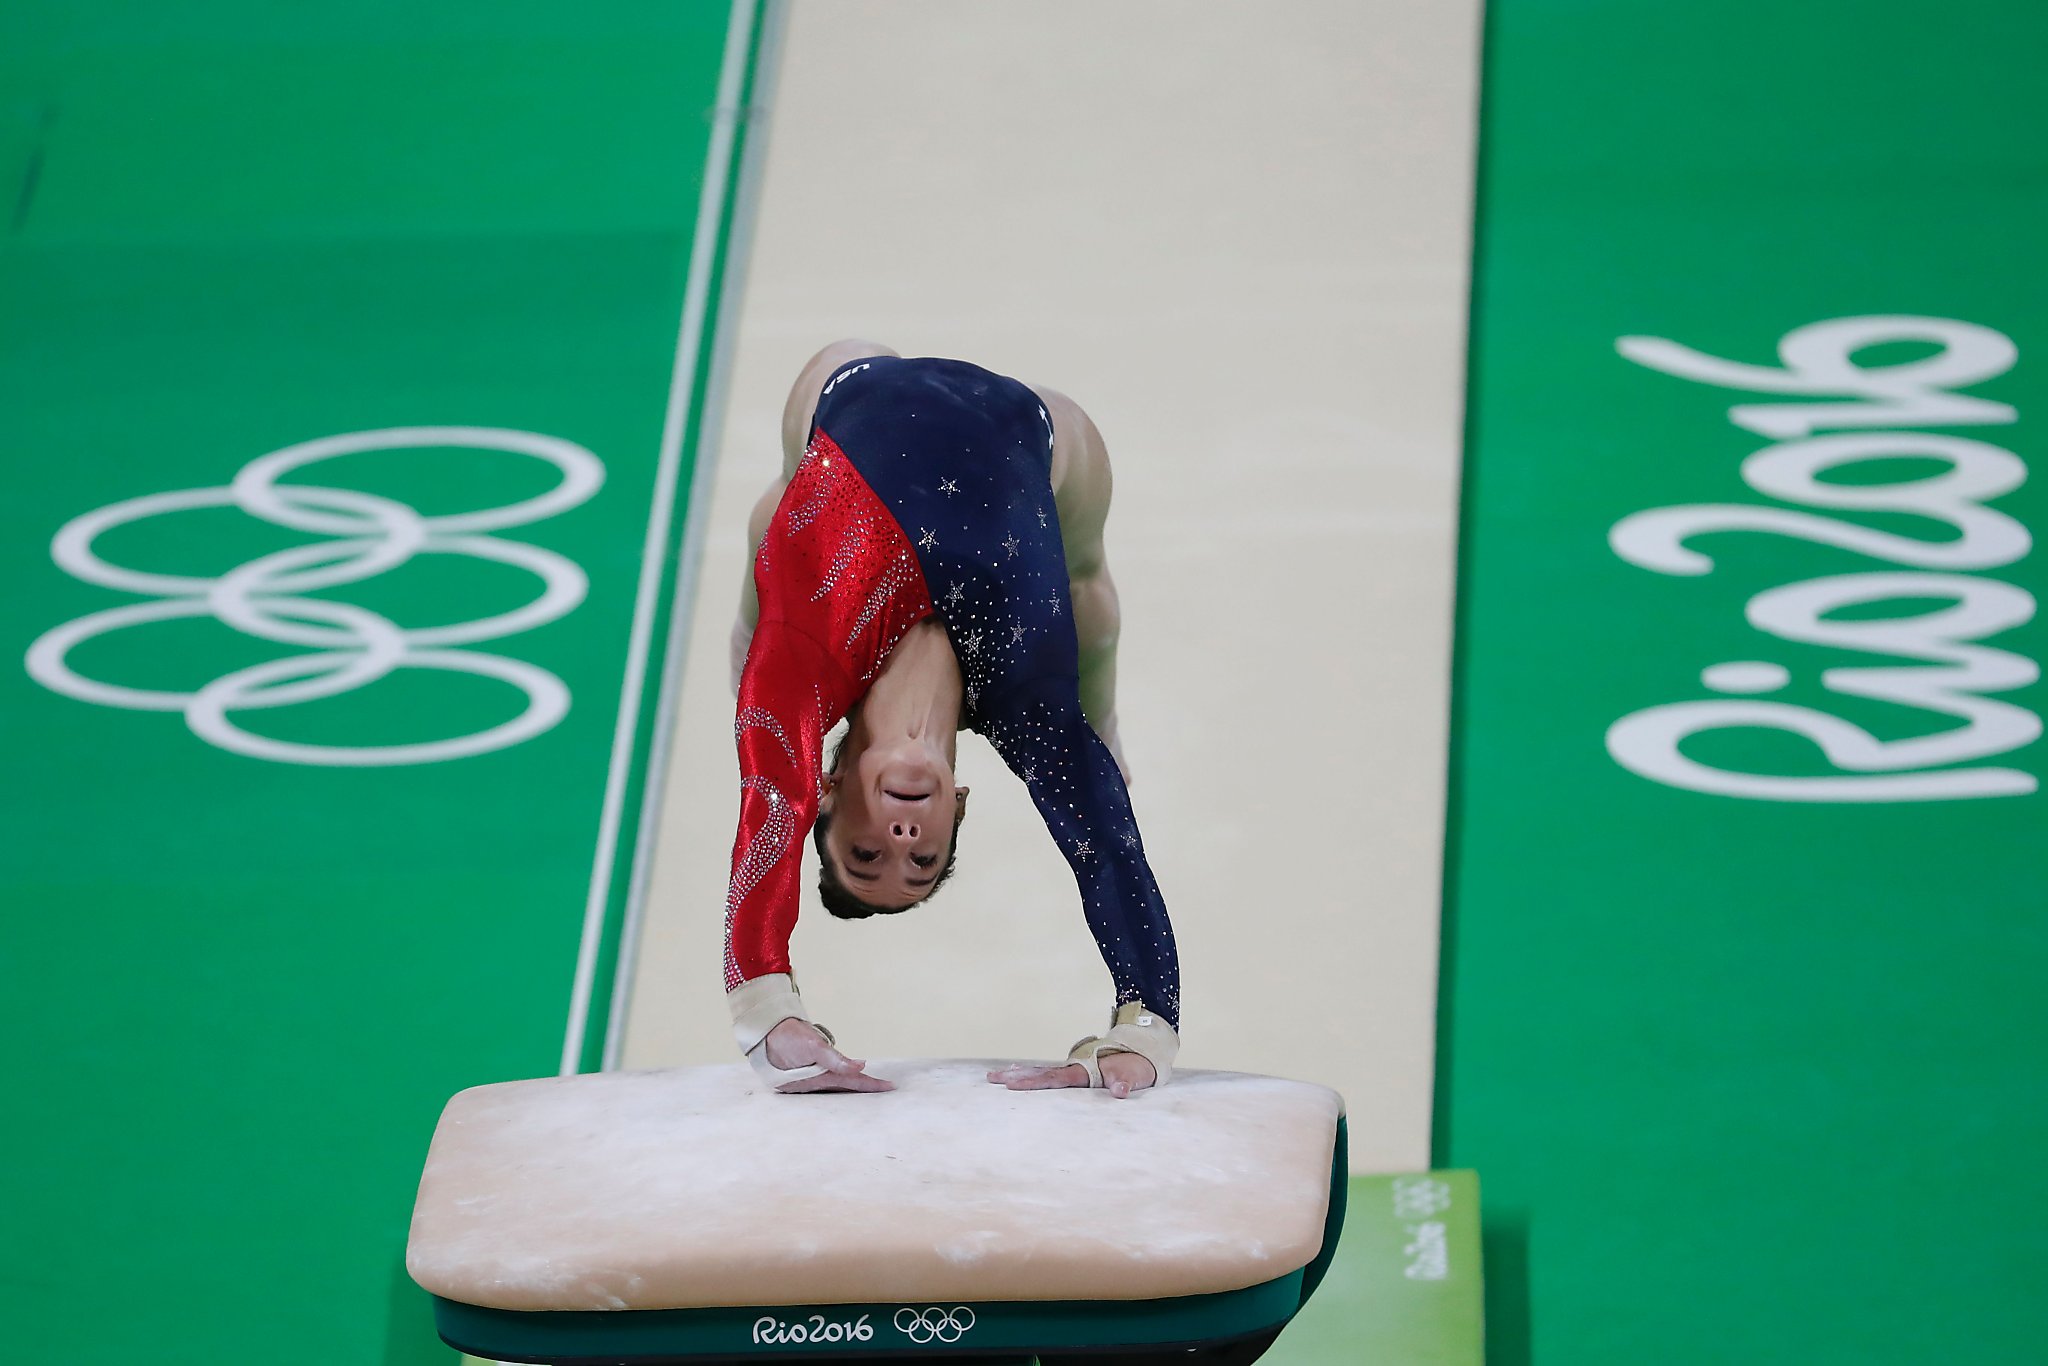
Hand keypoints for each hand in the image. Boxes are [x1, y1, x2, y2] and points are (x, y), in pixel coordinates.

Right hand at [764, 1017, 894, 1093]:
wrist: (764, 1032)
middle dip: (864, 1089)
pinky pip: (826, 1082)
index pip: (851, 1083)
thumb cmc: (789, 1036)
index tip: (890, 1087)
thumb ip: (836, 1059)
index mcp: (818, 1079)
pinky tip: (845, 1080)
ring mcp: (805, 1084)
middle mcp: (813, 1086)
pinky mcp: (801, 1079)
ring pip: (836, 1086)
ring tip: (871, 1086)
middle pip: (845, 1088)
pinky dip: (838, 1082)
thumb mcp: (813, 1045)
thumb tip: (860, 1066)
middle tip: (885, 1089)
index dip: (871, 1085)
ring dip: (852, 1086)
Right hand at [986, 1051, 1155, 1098]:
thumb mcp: (1134, 1077)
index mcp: (1083, 1071)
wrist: (1142, 1051)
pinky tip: (1018, 1072)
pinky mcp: (1075, 1072)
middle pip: (1039, 1072)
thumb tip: (1120, 1091)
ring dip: (1019, 1073)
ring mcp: (1073, 1068)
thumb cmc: (1137, 1067)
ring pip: (1040, 1071)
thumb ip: (1125, 1084)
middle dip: (1016, 1076)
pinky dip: (1031, 1072)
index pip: (1053, 1079)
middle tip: (991, 1078)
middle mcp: (1074, 1068)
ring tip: (995, 1075)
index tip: (1012, 1083)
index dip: (1032, 1081)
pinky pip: (1048, 1073)